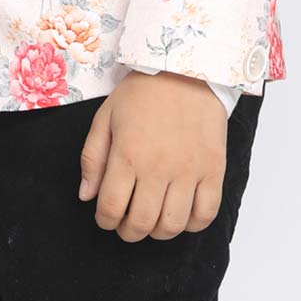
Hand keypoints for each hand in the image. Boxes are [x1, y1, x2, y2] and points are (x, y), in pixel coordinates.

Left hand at [78, 70, 227, 240]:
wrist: (186, 69)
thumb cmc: (143, 91)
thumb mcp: (106, 117)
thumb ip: (92, 158)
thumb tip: (86, 197)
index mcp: (127, 154)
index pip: (110, 208)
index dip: (105, 220)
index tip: (106, 217)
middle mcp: (158, 167)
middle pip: (141, 223)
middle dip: (128, 231)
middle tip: (126, 223)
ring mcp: (189, 171)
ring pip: (172, 225)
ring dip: (157, 232)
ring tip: (152, 219)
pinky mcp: (213, 169)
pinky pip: (205, 214)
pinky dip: (191, 224)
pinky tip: (181, 214)